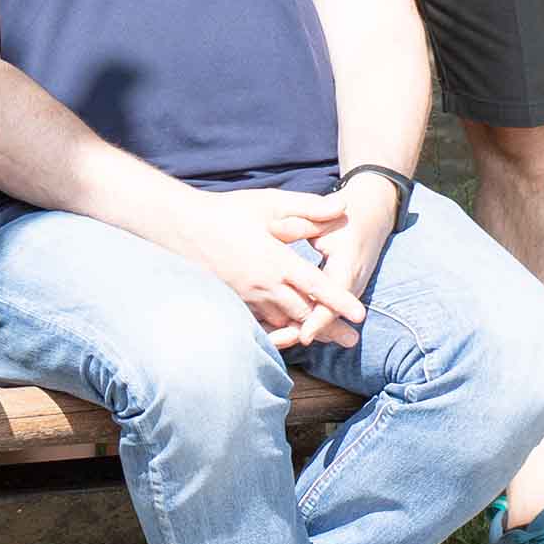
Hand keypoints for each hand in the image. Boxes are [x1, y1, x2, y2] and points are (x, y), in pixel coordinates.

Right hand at [172, 185, 364, 343]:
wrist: (183, 227)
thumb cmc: (228, 212)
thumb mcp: (270, 203)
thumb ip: (308, 208)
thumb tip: (342, 204)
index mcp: (277, 260)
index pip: (316, 287)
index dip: (339, 302)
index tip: (360, 315)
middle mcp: (265, 284)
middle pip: (305, 314)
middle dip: (330, 327)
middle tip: (351, 339)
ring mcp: (248, 297)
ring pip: (285, 322)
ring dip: (306, 331)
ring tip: (325, 338)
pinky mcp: (236, 302)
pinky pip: (263, 324)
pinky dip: (280, 331)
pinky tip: (289, 332)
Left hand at [277, 175, 401, 352]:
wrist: (370, 214)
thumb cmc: (344, 213)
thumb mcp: (325, 214)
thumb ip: (302, 222)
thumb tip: (274, 228)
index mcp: (347, 265)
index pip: (335, 300)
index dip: (319, 319)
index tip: (303, 335)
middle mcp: (351, 283)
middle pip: (329, 317)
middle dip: (307, 332)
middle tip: (277, 344)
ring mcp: (349, 290)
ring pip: (327, 317)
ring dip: (304, 329)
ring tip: (273, 342)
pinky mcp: (342, 292)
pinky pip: (325, 311)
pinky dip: (307, 320)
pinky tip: (279, 328)